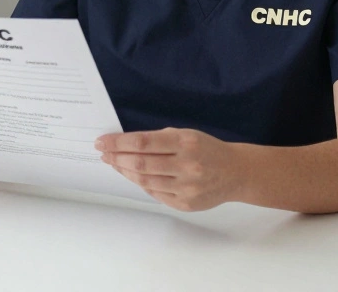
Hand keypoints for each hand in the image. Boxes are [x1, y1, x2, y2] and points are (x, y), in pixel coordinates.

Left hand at [96, 128, 241, 210]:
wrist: (235, 173)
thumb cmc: (207, 149)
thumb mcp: (186, 135)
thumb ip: (159, 139)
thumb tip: (125, 144)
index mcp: (186, 142)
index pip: (143, 142)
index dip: (119, 143)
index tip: (103, 142)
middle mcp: (187, 165)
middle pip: (140, 163)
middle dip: (117, 158)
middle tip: (104, 153)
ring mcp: (186, 187)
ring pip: (145, 181)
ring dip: (125, 172)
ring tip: (114, 163)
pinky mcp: (185, 203)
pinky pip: (155, 193)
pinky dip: (141, 184)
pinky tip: (132, 176)